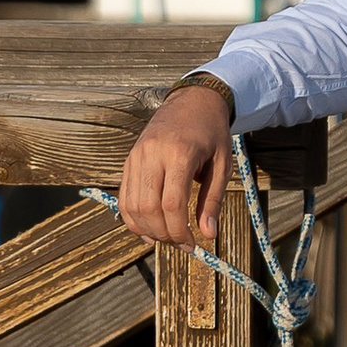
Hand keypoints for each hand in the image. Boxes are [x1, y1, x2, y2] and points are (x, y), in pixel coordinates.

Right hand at [118, 84, 231, 246]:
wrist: (193, 100)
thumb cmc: (212, 133)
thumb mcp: (222, 165)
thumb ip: (213, 200)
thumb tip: (208, 234)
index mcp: (180, 153)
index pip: (172, 204)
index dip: (180, 231)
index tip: (192, 245)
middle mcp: (153, 154)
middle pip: (148, 208)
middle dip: (164, 233)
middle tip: (180, 243)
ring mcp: (137, 155)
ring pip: (132, 205)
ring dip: (147, 229)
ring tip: (166, 237)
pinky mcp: (129, 159)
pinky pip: (124, 196)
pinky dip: (132, 218)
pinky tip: (149, 229)